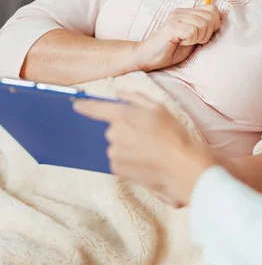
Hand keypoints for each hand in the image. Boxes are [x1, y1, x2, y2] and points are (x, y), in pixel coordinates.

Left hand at [74, 91, 215, 204]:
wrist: (182, 168)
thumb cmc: (175, 136)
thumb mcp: (160, 108)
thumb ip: (135, 98)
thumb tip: (118, 94)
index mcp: (123, 115)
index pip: (96, 108)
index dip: (85, 106)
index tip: (76, 104)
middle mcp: (114, 134)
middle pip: (112, 129)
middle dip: (124, 130)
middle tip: (146, 134)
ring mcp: (114, 153)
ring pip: (115, 145)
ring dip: (127, 146)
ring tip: (149, 149)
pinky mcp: (117, 169)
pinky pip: (118, 160)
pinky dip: (128, 160)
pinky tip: (145, 160)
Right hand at [138, 5, 219, 70]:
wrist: (148, 57)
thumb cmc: (171, 50)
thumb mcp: (192, 38)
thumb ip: (203, 29)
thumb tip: (219, 23)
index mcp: (187, 12)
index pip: (212, 9)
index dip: (213, 24)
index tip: (202, 36)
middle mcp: (181, 11)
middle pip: (211, 16)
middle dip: (207, 33)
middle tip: (194, 41)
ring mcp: (176, 18)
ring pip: (203, 24)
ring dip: (198, 38)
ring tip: (186, 42)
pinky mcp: (172, 27)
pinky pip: (193, 31)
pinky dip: (190, 40)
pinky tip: (181, 42)